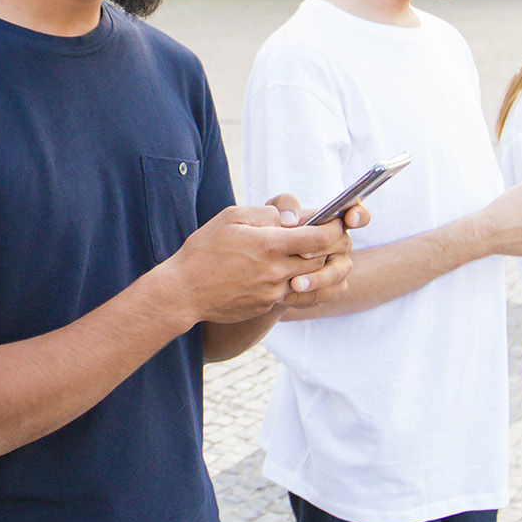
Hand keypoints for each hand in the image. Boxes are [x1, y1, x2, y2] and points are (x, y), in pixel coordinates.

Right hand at [164, 198, 354, 323]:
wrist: (184, 291)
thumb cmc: (205, 249)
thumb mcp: (231, 217)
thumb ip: (267, 214)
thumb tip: (294, 218)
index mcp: (269, 244)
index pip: (320, 237)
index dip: (335, 228)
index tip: (337, 222)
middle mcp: (276, 271)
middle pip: (323, 261)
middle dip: (332, 248)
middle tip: (331, 237)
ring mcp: (273, 293)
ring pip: (313, 281)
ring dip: (319, 268)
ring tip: (315, 256)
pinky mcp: (267, 307)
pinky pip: (296, 296)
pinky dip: (302, 284)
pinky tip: (295, 274)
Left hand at [273, 193, 365, 311]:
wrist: (267, 266)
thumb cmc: (276, 231)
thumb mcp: (276, 213)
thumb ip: (284, 205)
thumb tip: (291, 219)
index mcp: (335, 221)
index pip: (358, 215)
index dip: (359, 215)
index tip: (350, 218)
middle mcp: (342, 243)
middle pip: (343, 244)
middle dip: (322, 249)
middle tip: (301, 255)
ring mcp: (340, 267)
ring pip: (336, 274)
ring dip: (316, 279)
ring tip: (294, 284)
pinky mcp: (333, 288)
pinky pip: (326, 294)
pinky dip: (307, 296)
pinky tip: (288, 296)